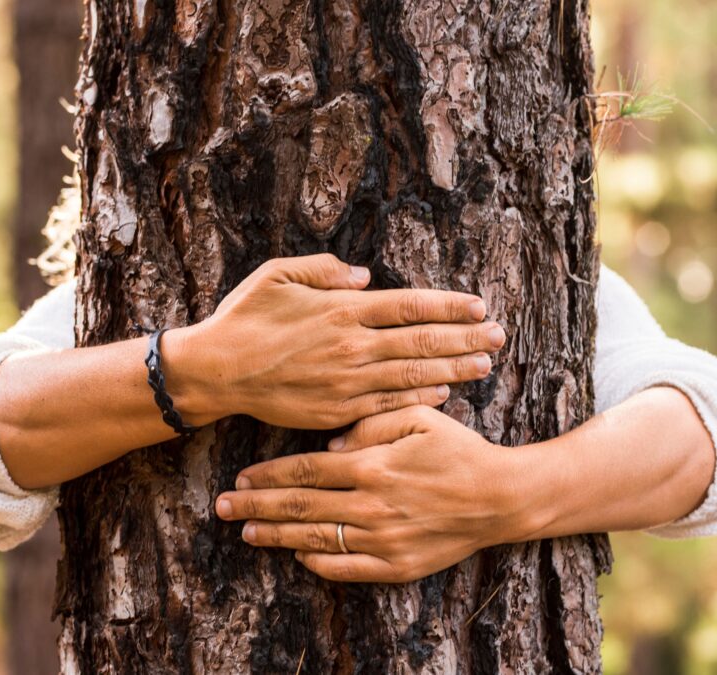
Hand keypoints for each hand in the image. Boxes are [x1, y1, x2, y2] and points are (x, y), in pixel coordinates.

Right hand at [167, 254, 504, 428]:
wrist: (216, 371)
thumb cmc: (245, 318)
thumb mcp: (278, 275)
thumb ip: (324, 269)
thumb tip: (366, 276)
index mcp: (342, 309)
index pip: (410, 306)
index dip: (449, 306)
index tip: (479, 306)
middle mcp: (353, 345)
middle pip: (423, 342)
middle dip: (466, 338)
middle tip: (500, 336)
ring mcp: (347, 381)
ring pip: (413, 375)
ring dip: (453, 369)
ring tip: (485, 364)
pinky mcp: (337, 411)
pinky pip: (388, 405)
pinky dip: (419, 400)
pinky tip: (445, 395)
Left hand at [214, 405, 545, 582]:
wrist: (500, 497)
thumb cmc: (458, 450)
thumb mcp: (417, 417)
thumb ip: (370, 423)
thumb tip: (330, 443)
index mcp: (372, 465)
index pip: (305, 472)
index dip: (268, 476)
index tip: (241, 477)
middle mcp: (370, 505)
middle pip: (299, 508)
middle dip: (255, 506)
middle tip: (222, 506)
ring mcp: (382, 540)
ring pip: (315, 539)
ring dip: (276, 536)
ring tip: (246, 531)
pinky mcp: (397, 566)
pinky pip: (346, 569)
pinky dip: (318, 562)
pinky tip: (297, 555)